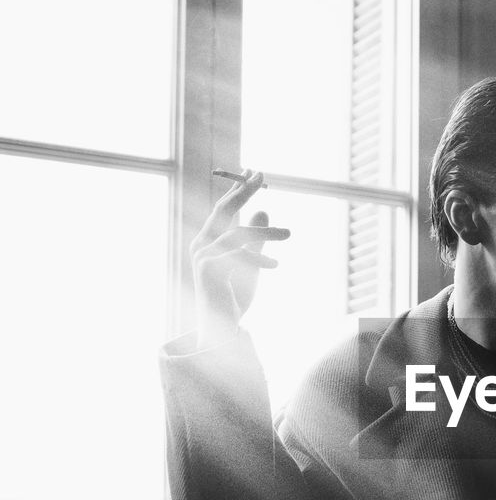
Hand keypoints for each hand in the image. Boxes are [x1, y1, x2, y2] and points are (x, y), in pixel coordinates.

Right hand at [190, 170, 289, 348]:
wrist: (221, 327)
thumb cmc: (235, 295)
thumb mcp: (252, 261)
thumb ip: (257, 238)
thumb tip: (264, 210)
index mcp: (208, 239)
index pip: (223, 208)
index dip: (238, 189)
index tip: (253, 172)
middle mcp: (201, 244)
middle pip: (223, 210)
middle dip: (243, 191)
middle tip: (262, 176)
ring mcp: (202, 256)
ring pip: (238, 233)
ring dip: (266, 232)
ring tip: (290, 233)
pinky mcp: (208, 270)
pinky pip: (239, 256)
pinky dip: (260, 259)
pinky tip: (275, 264)